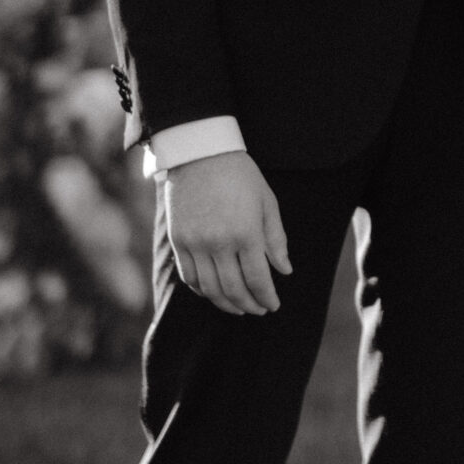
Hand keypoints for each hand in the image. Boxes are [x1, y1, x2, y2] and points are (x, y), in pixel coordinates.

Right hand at [164, 150, 291, 314]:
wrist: (201, 153)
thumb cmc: (241, 175)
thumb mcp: (267, 203)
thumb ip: (276, 239)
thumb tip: (284, 270)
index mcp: (246, 233)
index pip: (258, 279)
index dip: (267, 297)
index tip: (273, 305)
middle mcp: (219, 243)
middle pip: (234, 289)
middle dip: (249, 305)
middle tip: (258, 310)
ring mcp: (195, 243)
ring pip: (210, 288)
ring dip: (226, 304)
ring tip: (238, 308)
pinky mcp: (178, 240)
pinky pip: (189, 276)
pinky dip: (203, 290)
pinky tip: (214, 293)